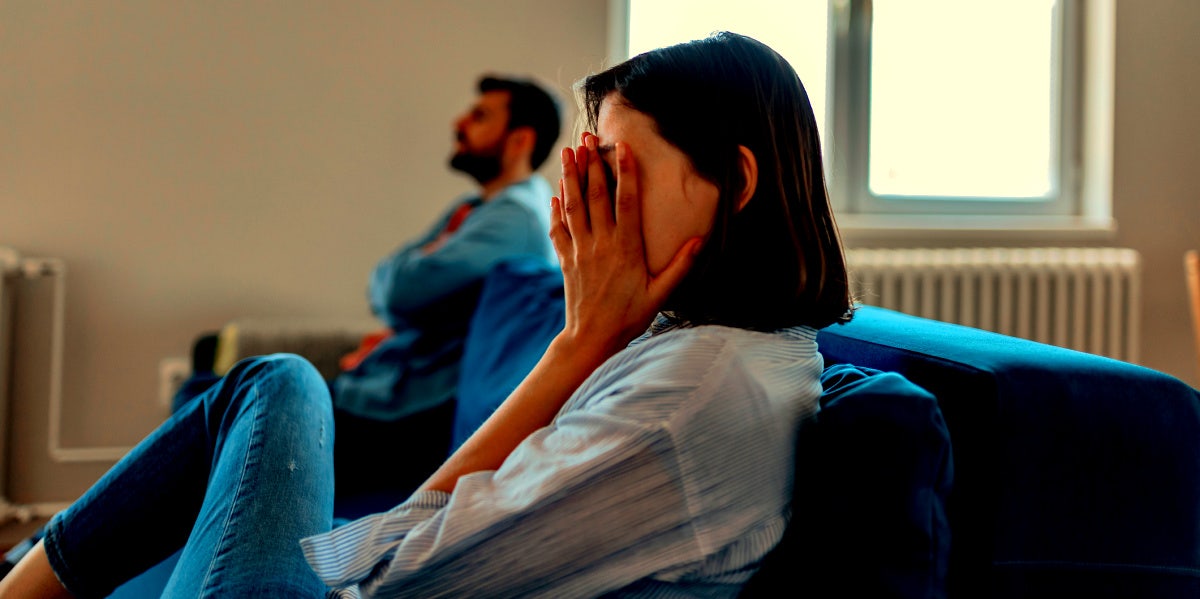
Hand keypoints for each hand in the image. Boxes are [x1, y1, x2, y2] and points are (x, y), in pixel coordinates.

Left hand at [549, 132, 701, 357]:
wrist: (592, 339)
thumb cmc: (630, 318)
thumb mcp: (660, 294)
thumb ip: (680, 266)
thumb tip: (700, 240)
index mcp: (627, 248)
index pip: (627, 202)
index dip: (625, 172)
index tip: (621, 147)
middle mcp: (601, 244)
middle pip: (595, 195)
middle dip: (591, 163)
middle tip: (587, 138)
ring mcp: (580, 251)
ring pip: (573, 206)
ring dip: (570, 177)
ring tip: (568, 152)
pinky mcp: (566, 260)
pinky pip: (558, 228)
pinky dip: (556, 208)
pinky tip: (556, 193)